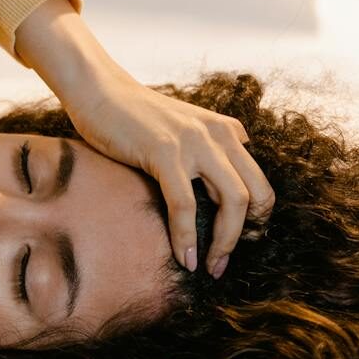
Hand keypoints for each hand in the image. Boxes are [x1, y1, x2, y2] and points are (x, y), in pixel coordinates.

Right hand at [61, 74, 273, 277]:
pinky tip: (183, 257)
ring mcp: (195, 142)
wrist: (98, 90)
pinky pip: (185, 204)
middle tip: (223, 261)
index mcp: (227, 132)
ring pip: (232, 201)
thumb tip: (216, 189)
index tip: (232, 244)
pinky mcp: (165, 152)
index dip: (254, 221)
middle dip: (244, 236)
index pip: (260, 184)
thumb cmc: (133, 117)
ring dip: (224, 243)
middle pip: (255, 195)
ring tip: (209, 268)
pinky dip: (186, 237)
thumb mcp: (184, 129)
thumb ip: (207, 150)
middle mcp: (219, 135)